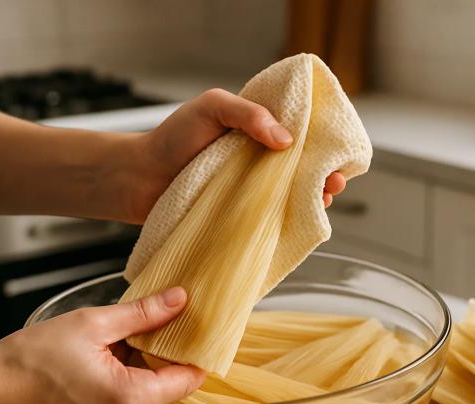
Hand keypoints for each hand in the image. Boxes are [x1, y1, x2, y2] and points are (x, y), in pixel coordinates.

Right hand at [0, 287, 203, 403]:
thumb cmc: (28, 359)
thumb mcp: (92, 324)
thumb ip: (143, 314)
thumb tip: (178, 300)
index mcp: (129, 400)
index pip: (187, 380)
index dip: (192, 354)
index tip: (191, 334)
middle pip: (163, 390)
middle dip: (154, 359)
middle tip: (135, 333)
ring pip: (140, 401)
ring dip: (133, 375)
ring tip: (104, 353)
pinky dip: (115, 392)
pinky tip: (92, 373)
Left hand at [122, 88, 346, 223]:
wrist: (139, 179)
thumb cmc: (171, 139)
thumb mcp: (212, 108)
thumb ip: (248, 114)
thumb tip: (286, 140)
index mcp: (256, 132)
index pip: (299, 136)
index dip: (321, 144)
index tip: (336, 154)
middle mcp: (258, 163)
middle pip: (302, 170)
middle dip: (324, 176)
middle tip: (334, 183)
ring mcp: (250, 191)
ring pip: (291, 197)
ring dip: (311, 200)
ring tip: (322, 202)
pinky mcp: (240, 217)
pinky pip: (270, 220)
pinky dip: (288, 223)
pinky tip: (300, 224)